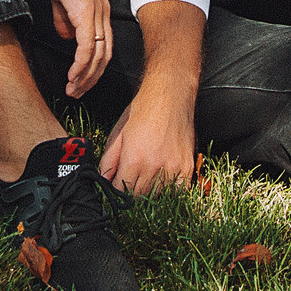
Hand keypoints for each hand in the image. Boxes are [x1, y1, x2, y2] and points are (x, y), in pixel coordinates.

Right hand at [38, 0, 112, 99]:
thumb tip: (65, 36)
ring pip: (97, 56)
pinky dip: (80, 66)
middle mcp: (102, 13)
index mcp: (98, 9)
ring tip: (72, 91)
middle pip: (104, 56)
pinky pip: (87, 47)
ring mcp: (96, 13)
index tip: (80, 80)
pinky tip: (72, 77)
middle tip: (78, 93)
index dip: (93, 66)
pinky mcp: (85, 13)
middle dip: (91, 78)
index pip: (103, 46)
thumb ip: (64, 16)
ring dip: (85, 77)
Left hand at [101, 0, 201, 196]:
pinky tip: (163, 183)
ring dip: (149, 193)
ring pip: (158, 196)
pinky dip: (170, 192)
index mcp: (134, 159)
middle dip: (131, 192)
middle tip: (129, 184)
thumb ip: (109, 160)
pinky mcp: (187, 166)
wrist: (170, 95)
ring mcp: (173, 167)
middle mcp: (154, 166)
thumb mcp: (118, 134)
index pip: (121, 190)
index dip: (116, 191)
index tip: (115, 188)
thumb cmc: (143, 110)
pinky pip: (178, 191)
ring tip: (145, 181)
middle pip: (139, 196)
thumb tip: (104, 179)